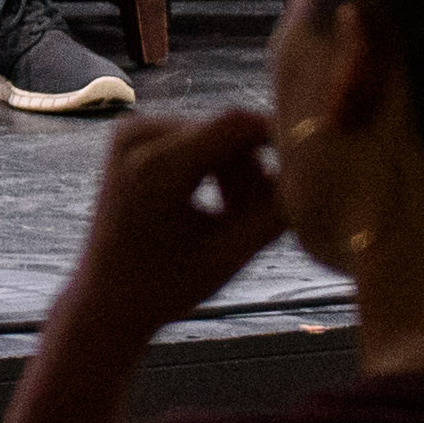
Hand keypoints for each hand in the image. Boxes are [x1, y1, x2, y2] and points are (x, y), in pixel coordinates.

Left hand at [49, 106, 293, 348]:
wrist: (105, 297)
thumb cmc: (167, 285)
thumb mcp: (231, 254)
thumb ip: (275, 212)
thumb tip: (318, 174)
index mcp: (155, 168)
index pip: (235, 124)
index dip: (277, 135)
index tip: (310, 161)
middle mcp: (136, 136)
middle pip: (226, 132)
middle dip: (252, 171)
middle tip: (257, 219)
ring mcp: (130, 130)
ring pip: (214, 133)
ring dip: (233, 170)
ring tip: (231, 218)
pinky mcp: (132, 133)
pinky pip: (193, 137)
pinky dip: (212, 165)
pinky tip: (212, 204)